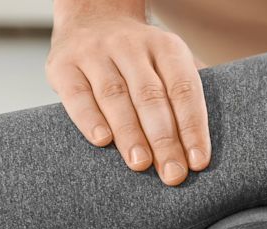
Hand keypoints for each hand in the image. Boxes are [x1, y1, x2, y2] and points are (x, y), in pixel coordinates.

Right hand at [45, 6, 209, 185]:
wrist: (92, 18)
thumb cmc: (140, 57)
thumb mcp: (168, 60)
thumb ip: (187, 92)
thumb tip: (203, 145)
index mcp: (165, 47)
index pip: (183, 89)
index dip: (192, 127)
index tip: (198, 161)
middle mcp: (130, 46)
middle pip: (150, 96)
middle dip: (164, 139)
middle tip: (172, 173)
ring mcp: (95, 53)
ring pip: (115, 96)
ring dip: (129, 133)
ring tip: (140, 163)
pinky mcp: (63, 66)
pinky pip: (77, 95)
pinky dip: (89, 119)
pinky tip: (102, 141)